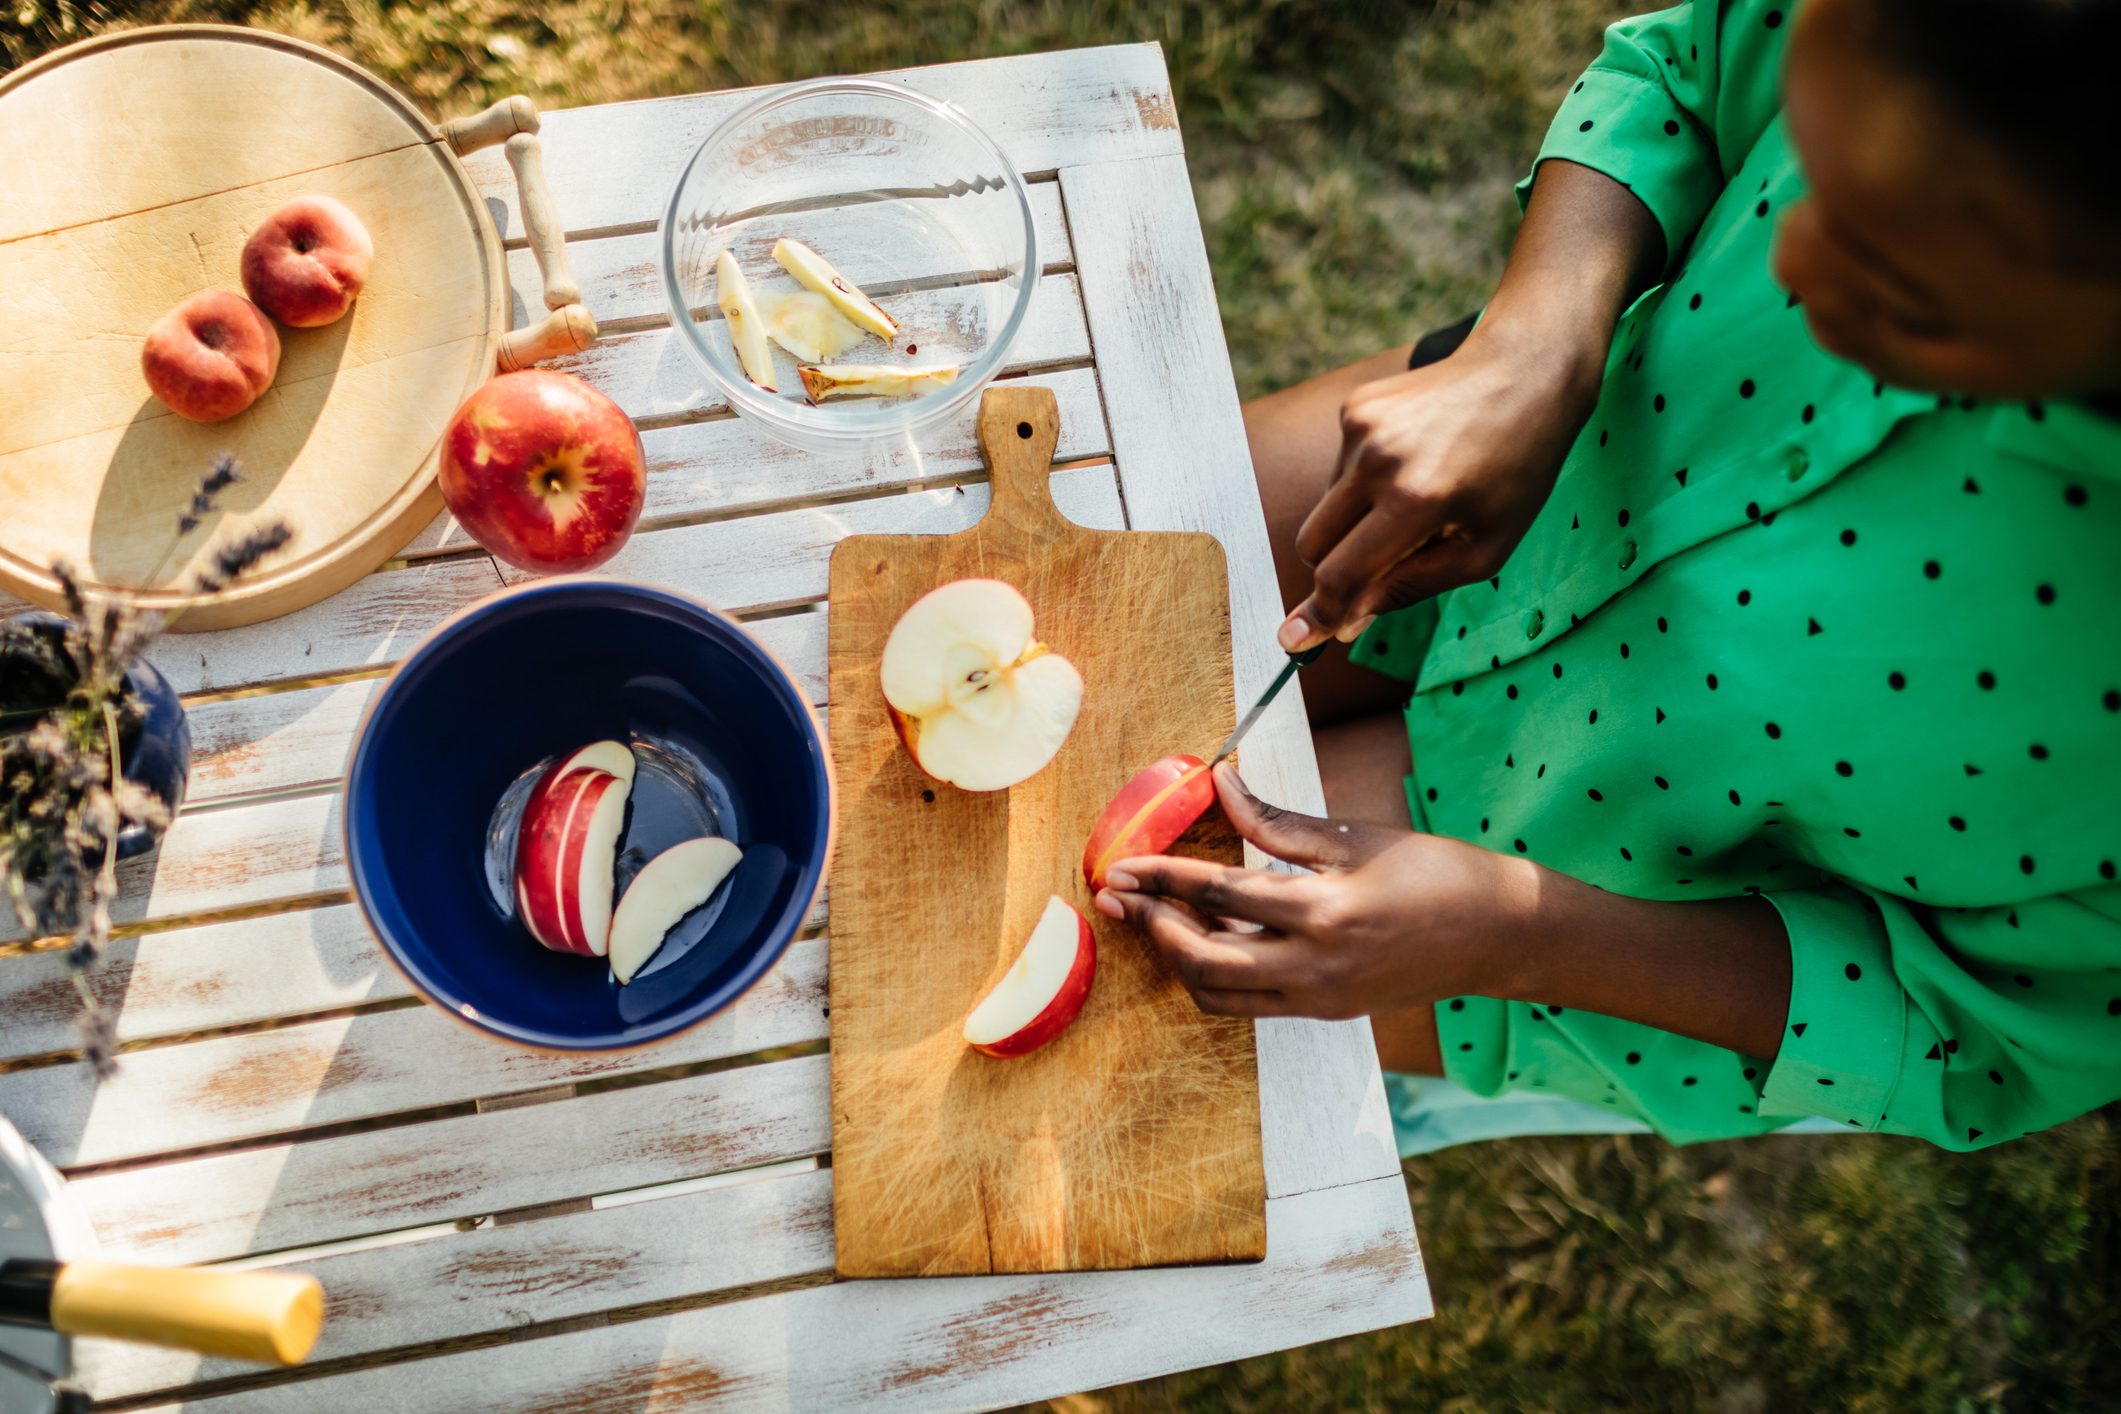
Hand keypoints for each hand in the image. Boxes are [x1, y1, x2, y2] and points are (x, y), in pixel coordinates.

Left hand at [1092, 764, 1539, 1018]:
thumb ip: (1276, 820)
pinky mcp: (1323, 1013)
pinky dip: (1216, 973)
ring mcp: (1318, 999)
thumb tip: (1221, 781)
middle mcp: (1314, 968)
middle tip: (1120, 894)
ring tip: (1161, 913)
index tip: (1119, 865)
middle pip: (1201, 959)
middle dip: (1152, 926)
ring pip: (1218, 994)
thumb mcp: (1353, 837)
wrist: (1499, 936)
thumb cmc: (1436, 874)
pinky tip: (1211, 932)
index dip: (1160, 877)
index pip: (1218, 892)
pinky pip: (1248, 1003)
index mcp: (1324, 912)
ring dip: (1178, 956)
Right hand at [1279, 326, 1598, 651]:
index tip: (1296, 640)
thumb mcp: (1487, 548)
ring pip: (1326, 507)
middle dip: (1332, 570)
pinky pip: (1339, 469)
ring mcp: (1360, 426)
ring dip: (1357, 521)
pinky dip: (1365, 483)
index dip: (1320, 614)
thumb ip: (1413, 586)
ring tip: (1419, 497)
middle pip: (1313, 544)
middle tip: (1368, 577)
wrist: (1525, 372)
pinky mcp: (1355, 406)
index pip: (1340, 573)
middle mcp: (1378, 460)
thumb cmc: (1517, 470)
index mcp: (1416, 500)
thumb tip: (1351, 619)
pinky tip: (1412, 463)